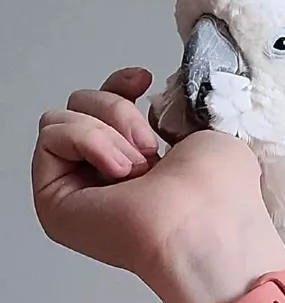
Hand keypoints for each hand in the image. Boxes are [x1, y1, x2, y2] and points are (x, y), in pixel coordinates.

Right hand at [32, 69, 284, 302]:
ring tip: (138, 167)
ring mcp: (75, 190)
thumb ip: (168, 110)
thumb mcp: (201, 129)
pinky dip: (87, 141)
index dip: (118, 84)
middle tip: (149, 148)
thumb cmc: (216, 191)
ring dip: (106, 131)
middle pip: (79, 104)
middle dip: (116, 112)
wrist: (204, 222)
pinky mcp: (53, 200)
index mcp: (137, 162)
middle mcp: (102, 177)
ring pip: (61, 118)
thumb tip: (151, 101)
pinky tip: (118, 171)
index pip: (103, 105)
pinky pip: (50, 138)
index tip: (143, 81)